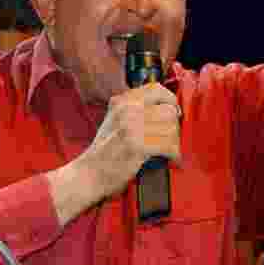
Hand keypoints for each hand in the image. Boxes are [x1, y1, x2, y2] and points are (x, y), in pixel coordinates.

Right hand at [82, 83, 181, 200]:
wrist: (89, 174)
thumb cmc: (102, 154)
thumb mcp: (113, 121)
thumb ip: (133, 111)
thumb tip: (161, 109)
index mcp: (122, 103)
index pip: (156, 89)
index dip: (169, 100)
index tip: (173, 110)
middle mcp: (127, 111)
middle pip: (168, 111)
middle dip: (173, 126)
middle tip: (171, 137)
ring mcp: (132, 128)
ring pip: (171, 128)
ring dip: (174, 142)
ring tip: (170, 151)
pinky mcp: (138, 146)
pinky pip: (168, 145)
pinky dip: (174, 154)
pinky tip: (170, 159)